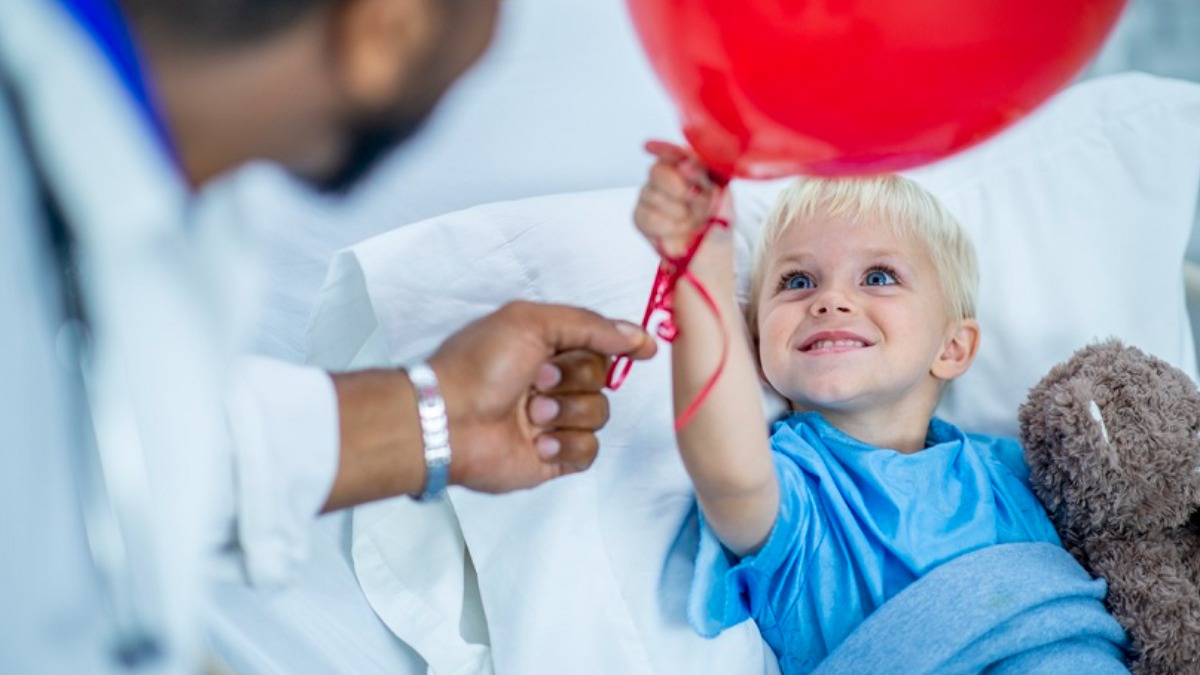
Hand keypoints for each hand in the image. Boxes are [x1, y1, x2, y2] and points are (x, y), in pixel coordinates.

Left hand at [428, 301, 656, 492]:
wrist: (448, 421)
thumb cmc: (478, 366)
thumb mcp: (531, 321)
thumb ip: (590, 325)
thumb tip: (638, 335)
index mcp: (544, 348)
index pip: (598, 345)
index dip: (614, 346)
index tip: (641, 350)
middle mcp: (551, 384)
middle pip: (602, 379)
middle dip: (573, 379)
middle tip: (537, 381)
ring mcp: (554, 422)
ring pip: (599, 415)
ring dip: (566, 412)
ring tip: (530, 415)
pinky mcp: (553, 457)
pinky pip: (590, 451)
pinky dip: (567, 444)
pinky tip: (537, 442)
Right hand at [633, 140, 726, 257]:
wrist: (707, 260)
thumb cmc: (718, 230)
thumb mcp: (723, 200)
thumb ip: (705, 178)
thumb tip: (686, 164)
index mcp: (692, 170)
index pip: (675, 152)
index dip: (663, 148)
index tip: (650, 147)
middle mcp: (670, 180)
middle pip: (656, 169)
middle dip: (674, 185)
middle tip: (693, 200)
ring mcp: (653, 197)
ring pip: (649, 193)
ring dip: (673, 211)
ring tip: (688, 223)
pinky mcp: (641, 217)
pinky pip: (643, 214)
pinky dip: (661, 225)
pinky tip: (672, 231)